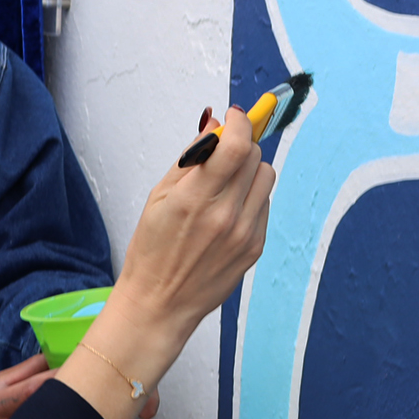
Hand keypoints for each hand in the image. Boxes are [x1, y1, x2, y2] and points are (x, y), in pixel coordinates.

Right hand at [58, 106, 274, 418]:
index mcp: (194, 199)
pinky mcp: (255, 247)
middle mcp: (225, 215)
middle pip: (255, 157)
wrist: (159, 303)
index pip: (236, 146)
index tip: (234, 115)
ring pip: (266, 178)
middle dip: (241, 145)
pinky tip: (228, 209)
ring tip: (226, 182)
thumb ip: (190, 159)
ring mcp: (245, 233)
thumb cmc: (152, 249)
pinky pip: (265, 205)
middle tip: (224, 151)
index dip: (239, 123)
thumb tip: (214, 125)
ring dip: (250, 170)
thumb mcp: (159, 197)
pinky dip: (251, 197)